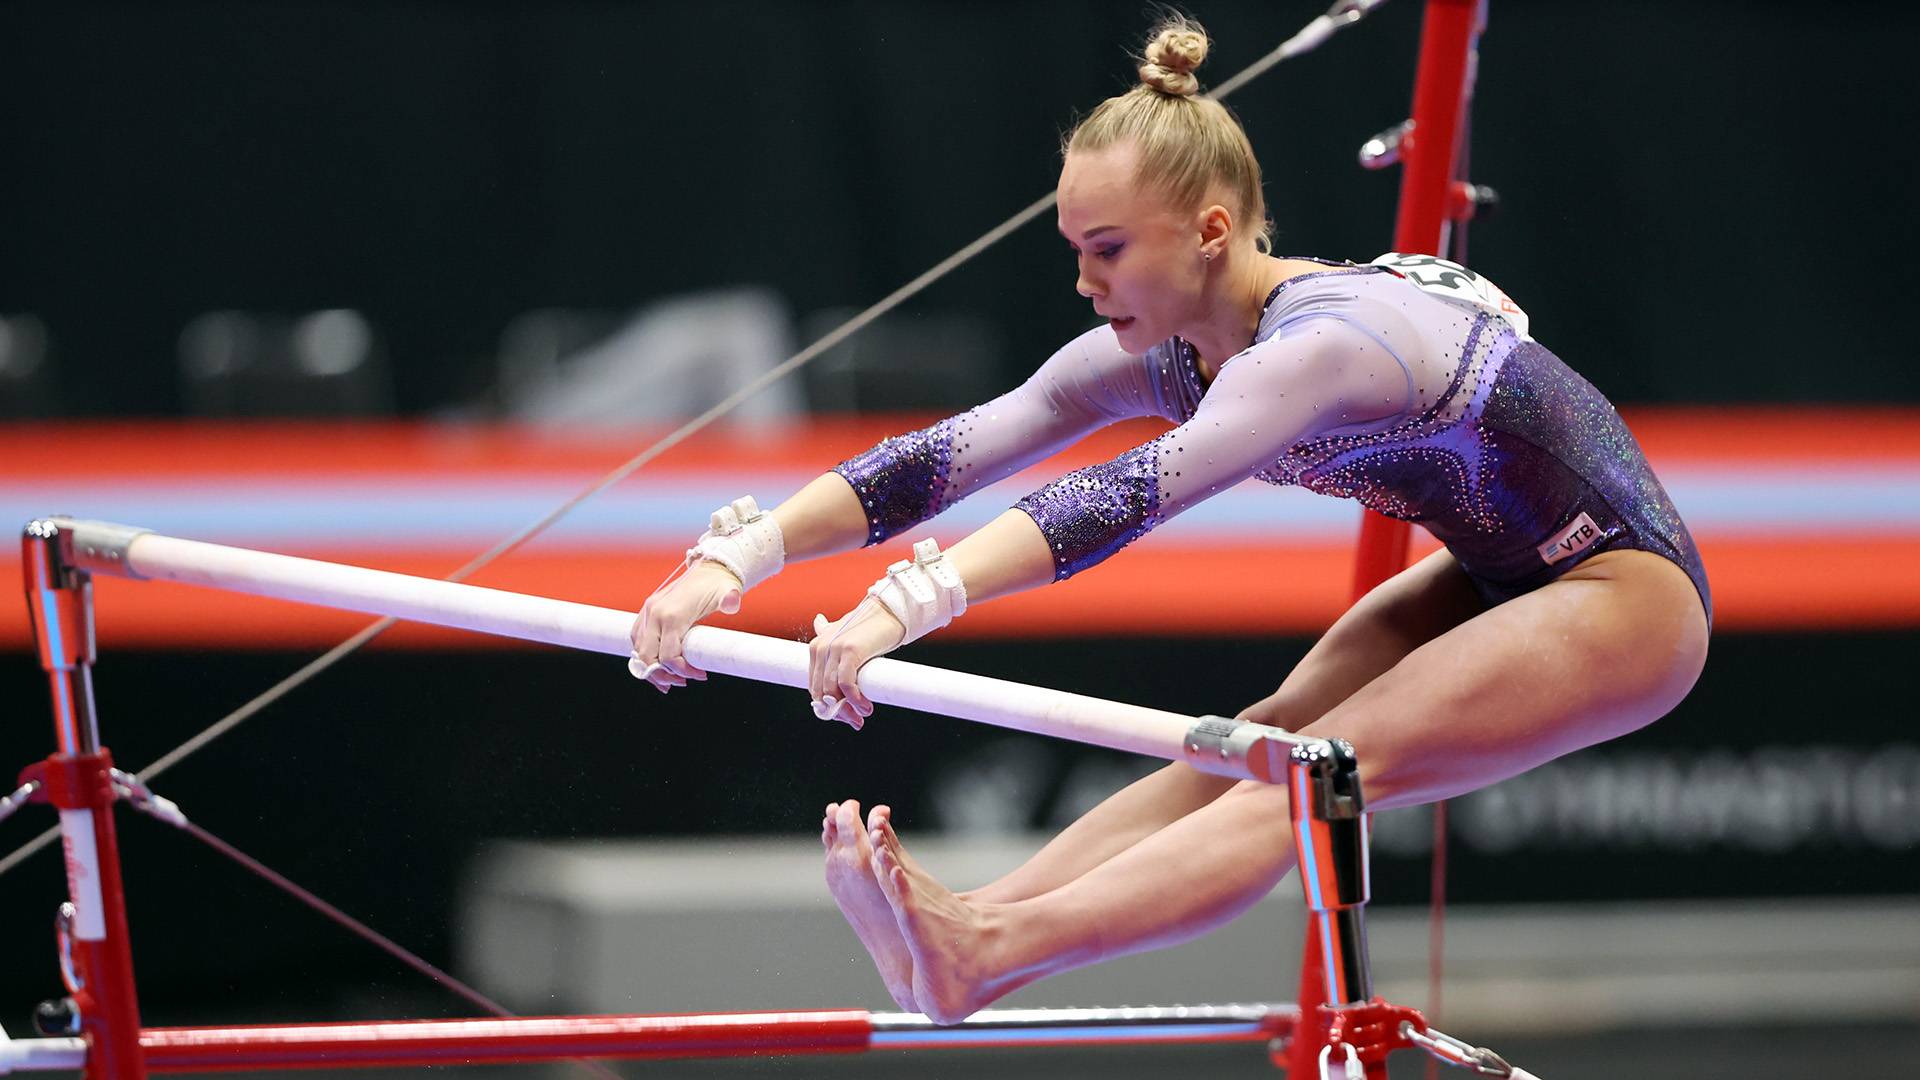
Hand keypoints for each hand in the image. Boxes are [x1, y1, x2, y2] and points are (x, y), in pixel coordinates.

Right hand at [629, 560, 742, 692]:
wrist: (711, 567)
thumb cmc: (719, 584)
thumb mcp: (728, 592)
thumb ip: (730, 599)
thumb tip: (732, 601)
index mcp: (672, 614)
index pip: (668, 655)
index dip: (683, 671)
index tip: (700, 675)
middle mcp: (655, 613)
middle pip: (648, 657)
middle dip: (663, 675)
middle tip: (682, 683)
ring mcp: (648, 611)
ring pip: (638, 650)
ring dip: (650, 668)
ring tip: (669, 681)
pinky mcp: (647, 611)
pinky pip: (637, 639)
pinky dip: (644, 655)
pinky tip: (656, 666)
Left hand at [807, 599, 906, 729]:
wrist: (889, 611)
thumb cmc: (869, 625)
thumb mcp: (842, 628)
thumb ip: (827, 628)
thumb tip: (817, 620)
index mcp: (816, 648)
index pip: (814, 688)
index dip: (829, 707)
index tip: (845, 717)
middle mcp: (821, 648)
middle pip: (822, 693)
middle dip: (838, 713)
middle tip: (855, 721)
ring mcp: (834, 649)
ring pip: (833, 692)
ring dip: (848, 710)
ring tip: (864, 714)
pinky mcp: (850, 651)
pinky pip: (846, 684)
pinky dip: (855, 699)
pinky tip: (865, 706)